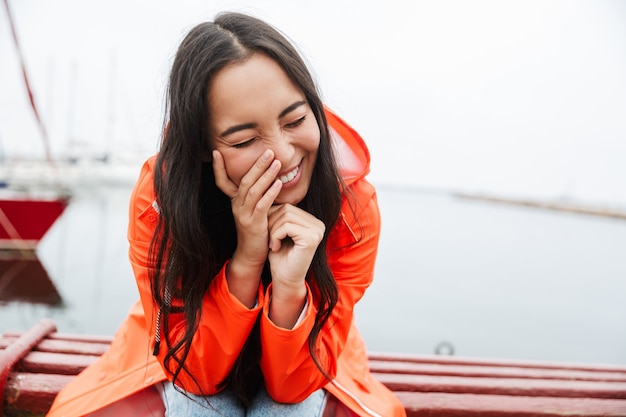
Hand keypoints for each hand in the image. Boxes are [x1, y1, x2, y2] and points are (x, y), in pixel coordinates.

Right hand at [213, 149, 282, 306]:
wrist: (252, 254)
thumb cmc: (257, 230)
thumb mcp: (254, 209)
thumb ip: (259, 195)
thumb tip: (271, 177)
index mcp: (234, 201)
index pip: (222, 182)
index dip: (218, 168)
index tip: (216, 152)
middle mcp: (236, 206)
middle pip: (244, 181)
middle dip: (257, 165)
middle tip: (269, 151)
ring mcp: (243, 214)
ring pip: (253, 190)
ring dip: (265, 175)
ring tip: (277, 163)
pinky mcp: (253, 223)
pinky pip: (261, 205)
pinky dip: (270, 193)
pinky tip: (278, 184)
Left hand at [267, 204, 324, 291]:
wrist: (284, 279)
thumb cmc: (280, 256)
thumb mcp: (278, 230)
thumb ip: (279, 215)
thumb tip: (269, 193)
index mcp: (312, 221)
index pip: (288, 207)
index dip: (272, 217)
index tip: (269, 234)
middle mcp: (318, 224)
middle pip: (286, 209)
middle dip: (271, 223)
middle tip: (269, 240)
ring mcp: (317, 230)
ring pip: (285, 217)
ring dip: (272, 231)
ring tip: (273, 244)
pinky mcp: (312, 238)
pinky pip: (286, 226)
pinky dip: (275, 236)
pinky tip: (276, 247)